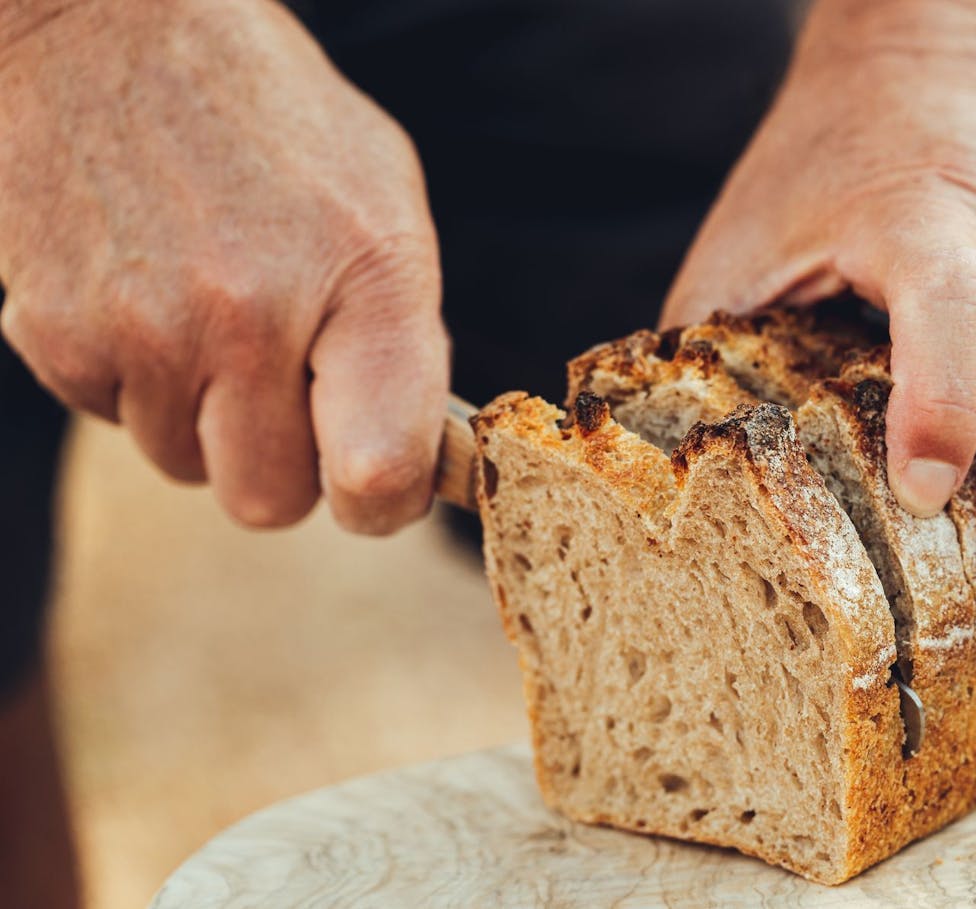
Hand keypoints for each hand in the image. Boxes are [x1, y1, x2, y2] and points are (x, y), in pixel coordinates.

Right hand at [0, 0, 446, 533]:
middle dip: (282, 461)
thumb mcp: (384, 206)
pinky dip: (134, 379)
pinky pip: (113, 419)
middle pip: (268, 500)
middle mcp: (248, 316)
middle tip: (284, 387)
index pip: (378, 474)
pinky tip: (147, 292)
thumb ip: (402, 338)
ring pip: (185, 464)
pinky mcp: (53, 334)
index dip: (382, 502)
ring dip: (203, 414)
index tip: (376, 483)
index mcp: (363, 281)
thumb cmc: (272, 125)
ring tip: (209, 308)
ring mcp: (143, 330)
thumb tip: (411, 459)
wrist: (108, 34)